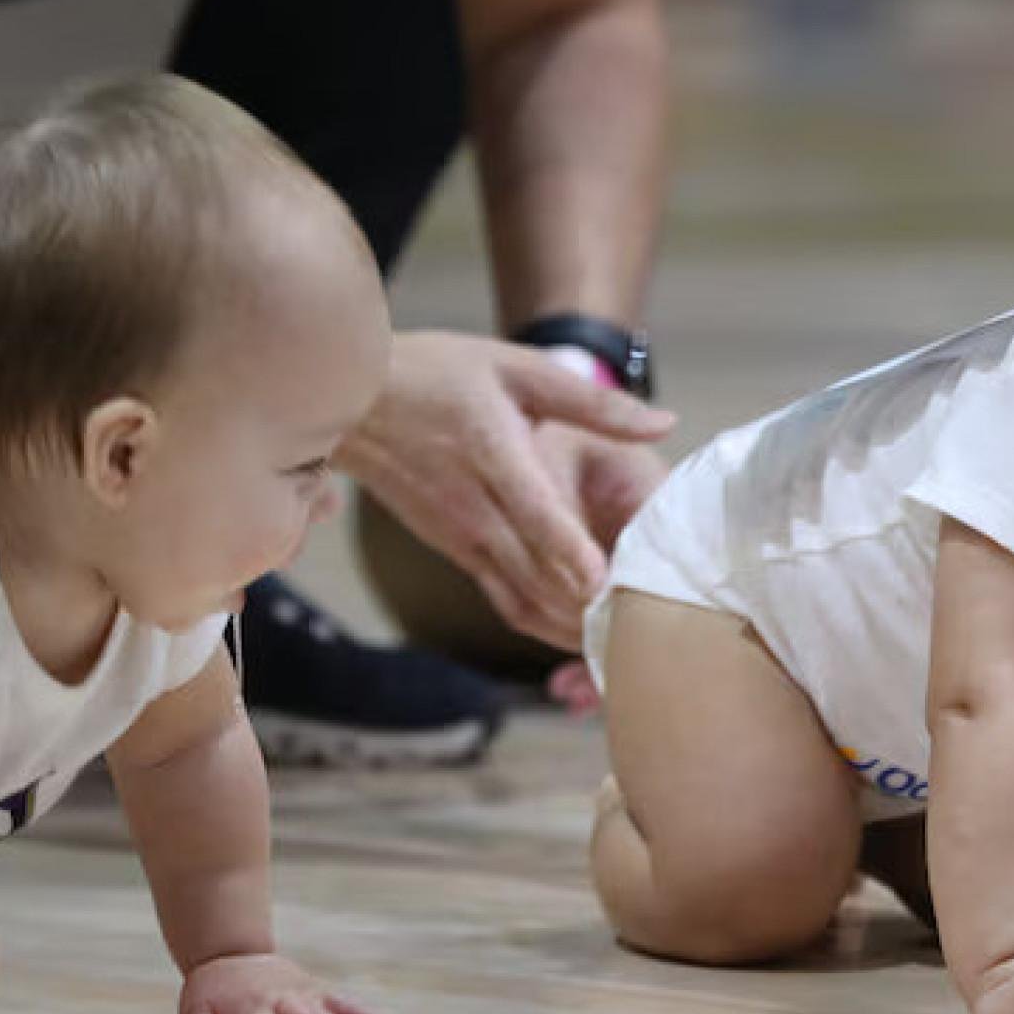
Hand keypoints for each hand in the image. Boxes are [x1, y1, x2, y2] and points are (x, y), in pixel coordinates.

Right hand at [336, 331, 673, 650]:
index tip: (602, 581)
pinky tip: (580, 632)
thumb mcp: (517, 368)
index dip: (567, 548)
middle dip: (585, 604)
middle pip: (533, 568)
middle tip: (641, 629)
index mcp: (491, 450)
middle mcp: (472, 504)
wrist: (350, 402)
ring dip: (566, 623)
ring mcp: (459, 534)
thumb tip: (664, 421)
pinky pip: (503, 597)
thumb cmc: (437, 374)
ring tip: (622, 645)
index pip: (534, 509)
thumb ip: (594, 402)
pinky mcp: (452, 551)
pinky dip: (542, 619)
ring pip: (520, 594)